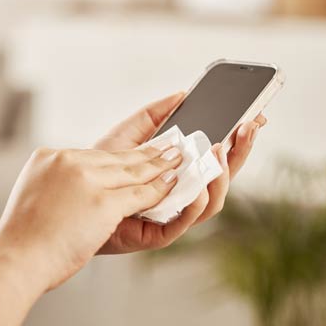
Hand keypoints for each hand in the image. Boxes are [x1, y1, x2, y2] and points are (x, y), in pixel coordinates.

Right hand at [0, 146, 181, 289]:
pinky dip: (159, 189)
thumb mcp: (34, 195)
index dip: (123, 152)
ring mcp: (86, 180)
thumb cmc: (22, 239)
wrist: (14, 260)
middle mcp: (68, 161)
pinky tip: (172, 184)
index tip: (139, 149)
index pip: (96, 153)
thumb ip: (57, 184)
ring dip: (159, 167)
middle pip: (118, 158)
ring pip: (133, 171)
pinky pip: (140, 193)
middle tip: (170, 149)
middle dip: (147, 154)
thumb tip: (78, 187)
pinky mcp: (102, 201)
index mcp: (49, 157)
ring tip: (177, 162)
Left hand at [95, 93, 266, 253]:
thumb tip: (183, 93)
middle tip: (248, 127)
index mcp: (181, 170)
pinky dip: (195, 204)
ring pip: (212, 201)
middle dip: (240, 152)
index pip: (218, 157)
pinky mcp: (159, 233)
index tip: (254, 117)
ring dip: (221, 177)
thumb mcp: (130, 133)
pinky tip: (198, 186)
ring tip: (218, 151)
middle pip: (223, 177)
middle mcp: (183, 192)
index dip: (239, 140)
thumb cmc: (100, 167)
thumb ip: (156, 114)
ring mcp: (174, 213)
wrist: (71, 196)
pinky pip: (186, 222)